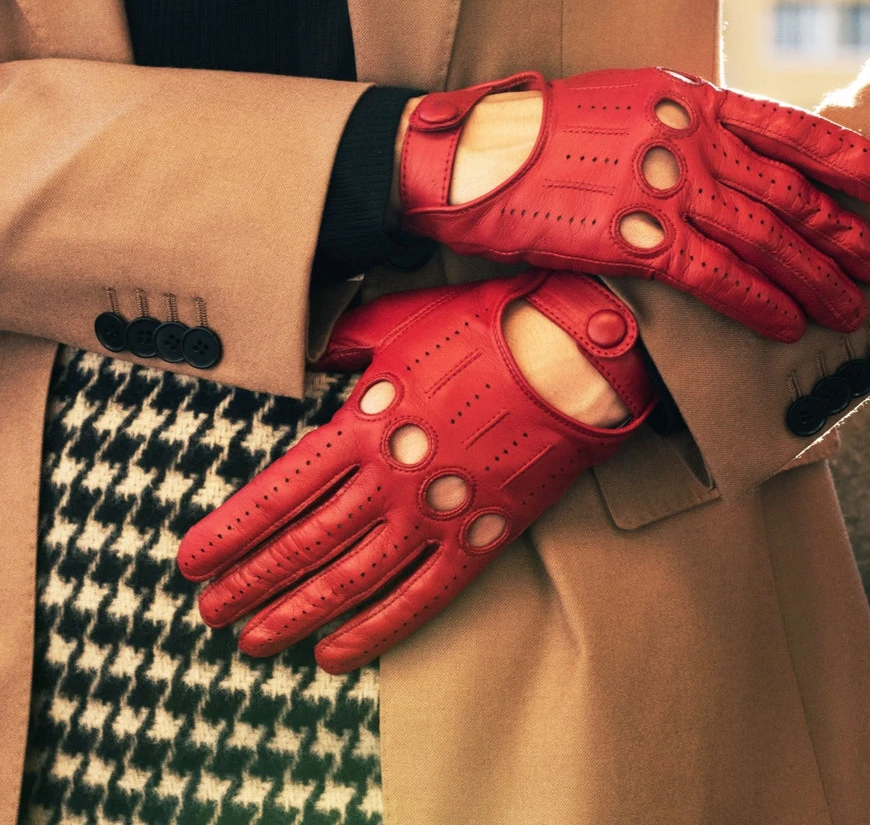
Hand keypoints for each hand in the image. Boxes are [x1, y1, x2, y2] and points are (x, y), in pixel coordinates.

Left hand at [177, 270, 654, 673]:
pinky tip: (337, 654)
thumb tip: (314, 354)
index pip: (279, 492)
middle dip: (249, 582)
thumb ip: (346, 344)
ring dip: (296, 615)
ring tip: (255, 643)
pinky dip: (375, 629)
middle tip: (210, 613)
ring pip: (350, 580)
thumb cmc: (486, 330)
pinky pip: (420, 596)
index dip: (230, 532)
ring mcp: (435, 513)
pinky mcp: (479, 537)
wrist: (572, 358)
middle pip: (303, 543)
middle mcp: (390, 477)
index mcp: (365, 423)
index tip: (192, 560)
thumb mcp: (401, 321)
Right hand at [392, 67, 869, 342]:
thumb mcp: (626, 105)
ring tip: (851, 311)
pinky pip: (713, 275)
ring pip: (763, 237)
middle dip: (850, 235)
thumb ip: (684, 126)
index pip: (793, 128)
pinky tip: (786, 326)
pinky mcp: (631, 237)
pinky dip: (757, 302)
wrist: (474, 155)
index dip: (858, 161)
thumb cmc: (547, 134)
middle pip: (790, 191)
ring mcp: (660, 187)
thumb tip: (727, 158)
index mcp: (689, 99)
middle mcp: (686, 139)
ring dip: (814, 279)